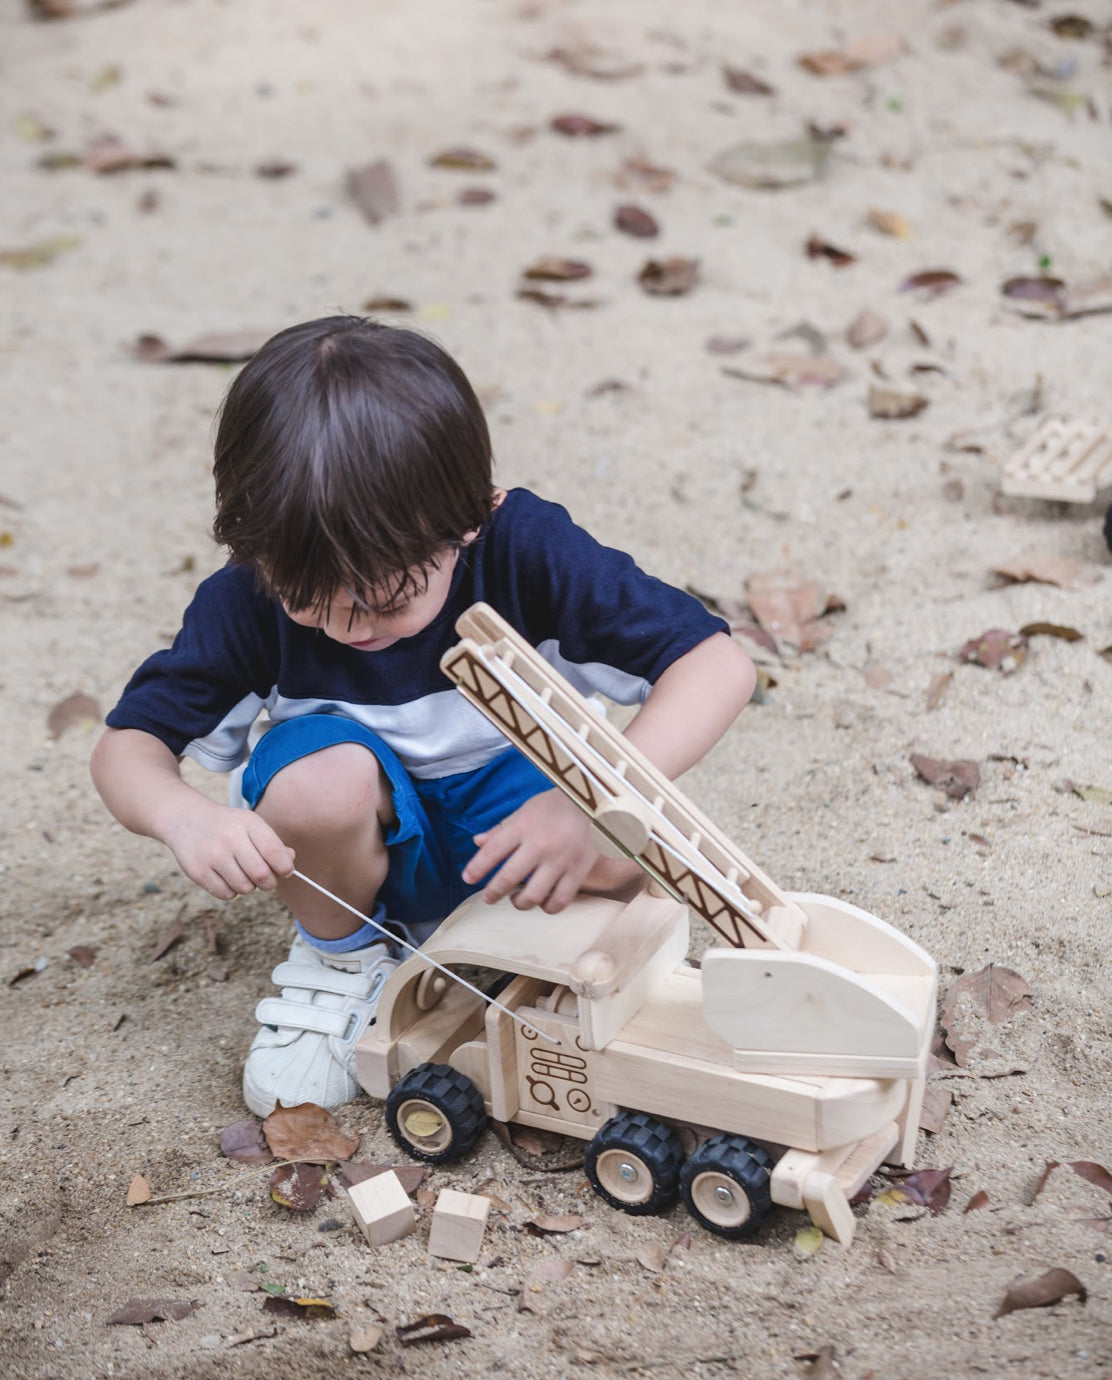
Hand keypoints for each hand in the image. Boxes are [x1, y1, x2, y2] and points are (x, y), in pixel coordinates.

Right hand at [159, 798, 295, 900]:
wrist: (186, 819)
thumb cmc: (227, 825)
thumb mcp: (250, 825)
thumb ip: (273, 844)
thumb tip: (289, 862)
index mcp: (248, 823)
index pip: (275, 852)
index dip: (285, 867)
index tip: (285, 871)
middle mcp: (230, 838)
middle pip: (262, 875)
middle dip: (269, 882)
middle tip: (266, 880)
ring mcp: (213, 855)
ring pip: (245, 888)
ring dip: (249, 886)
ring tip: (241, 873)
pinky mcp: (198, 871)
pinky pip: (227, 894)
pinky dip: (231, 891)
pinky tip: (226, 876)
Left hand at [462, 789, 597, 913]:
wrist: (596, 804)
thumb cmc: (556, 806)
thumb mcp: (526, 810)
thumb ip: (502, 829)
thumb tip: (477, 843)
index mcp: (524, 826)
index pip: (493, 851)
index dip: (477, 868)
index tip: (468, 878)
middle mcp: (541, 844)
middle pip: (509, 878)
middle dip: (493, 892)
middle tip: (489, 897)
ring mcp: (561, 860)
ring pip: (534, 896)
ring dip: (520, 903)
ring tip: (517, 899)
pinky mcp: (579, 871)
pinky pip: (560, 900)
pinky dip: (548, 907)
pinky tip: (543, 902)